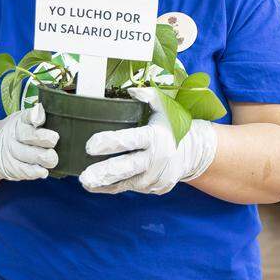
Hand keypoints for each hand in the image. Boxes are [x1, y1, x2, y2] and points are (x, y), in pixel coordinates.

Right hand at [0, 103, 58, 180]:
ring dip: (40, 157)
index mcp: (20, 121)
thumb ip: (39, 120)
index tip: (39, 119)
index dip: (34, 116)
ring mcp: (10, 151)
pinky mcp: (10, 167)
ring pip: (24, 154)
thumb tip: (57, 118)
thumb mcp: (25, 122)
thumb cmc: (19, 133)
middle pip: (26, 136)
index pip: (27, 117)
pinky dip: (33, 171)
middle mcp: (13, 135)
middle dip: (41, 138)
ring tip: (52, 159)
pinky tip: (43, 172)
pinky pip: (21, 170)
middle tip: (54, 139)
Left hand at [79, 88, 217, 194]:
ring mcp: (154, 177)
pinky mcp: (153, 188)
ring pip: (125, 182)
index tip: (90, 145)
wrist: (193, 151)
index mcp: (154, 137)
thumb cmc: (172, 126)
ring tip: (85, 181)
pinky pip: (128, 187)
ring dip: (104, 182)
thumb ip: (148, 97)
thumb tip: (131, 91)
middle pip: (126, 167)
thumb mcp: (164, 108)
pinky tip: (95, 187)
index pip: (129, 140)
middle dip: (104, 171)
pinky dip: (111, 188)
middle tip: (85, 175)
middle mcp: (154, 160)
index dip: (109, 143)